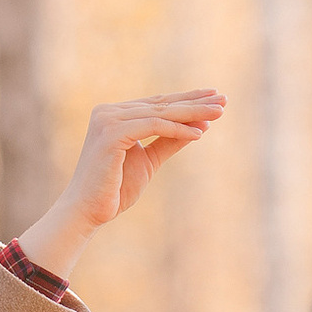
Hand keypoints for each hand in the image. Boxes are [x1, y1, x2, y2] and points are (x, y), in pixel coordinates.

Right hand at [16, 90, 224, 276]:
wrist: (87, 212)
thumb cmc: (113, 190)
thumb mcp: (149, 162)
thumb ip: (169, 142)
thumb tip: (200, 126)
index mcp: (114, 115)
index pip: (156, 104)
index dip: (186, 101)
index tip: (214, 99)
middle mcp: (108, 112)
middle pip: (160, 105)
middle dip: (194, 103)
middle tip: (224, 101)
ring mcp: (108, 120)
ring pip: (159, 113)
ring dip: (191, 113)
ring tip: (218, 114)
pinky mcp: (111, 133)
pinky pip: (153, 126)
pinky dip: (177, 130)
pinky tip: (199, 134)